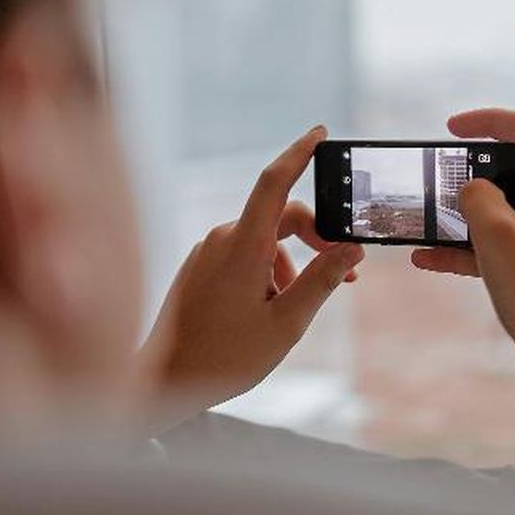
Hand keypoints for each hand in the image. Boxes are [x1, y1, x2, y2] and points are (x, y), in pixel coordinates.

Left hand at [142, 126, 363, 425]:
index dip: (299, 152)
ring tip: (289, 313)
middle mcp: (221, 239)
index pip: (275, 182)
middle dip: (314, 240)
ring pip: (262, 243)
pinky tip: (264, 313)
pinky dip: (264, 273)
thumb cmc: (223, 357)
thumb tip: (351, 250)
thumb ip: (322, 281)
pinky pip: (241, 256)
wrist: (162, 382)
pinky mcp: (198, 268)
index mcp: (243, 246)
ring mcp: (206, 253)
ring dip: (287, 267)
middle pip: (279, 218)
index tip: (320, 132)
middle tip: (344, 273)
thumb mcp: (287, 323)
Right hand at [412, 108, 514, 500]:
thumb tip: (471, 188)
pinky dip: (467, 249)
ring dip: (462, 218)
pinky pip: (501, 246)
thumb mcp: (499, 238)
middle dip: (469, 178)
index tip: (451, 127)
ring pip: (503, 213)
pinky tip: (426, 258)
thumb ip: (477, 198)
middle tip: (433, 181)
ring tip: (421, 222)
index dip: (491, 121)